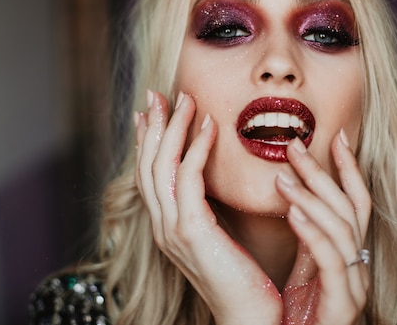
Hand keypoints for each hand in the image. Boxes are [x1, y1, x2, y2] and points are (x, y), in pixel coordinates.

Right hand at [135, 90, 281, 324]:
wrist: (249, 317)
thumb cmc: (243, 278)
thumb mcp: (220, 237)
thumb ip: (209, 209)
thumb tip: (210, 181)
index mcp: (168, 227)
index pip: (150, 175)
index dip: (148, 141)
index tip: (153, 112)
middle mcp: (162, 226)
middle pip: (147, 165)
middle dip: (152, 126)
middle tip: (157, 94)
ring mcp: (171, 229)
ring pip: (161, 166)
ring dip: (172, 128)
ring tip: (184, 99)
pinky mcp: (190, 231)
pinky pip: (188, 178)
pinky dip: (195, 148)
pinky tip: (208, 126)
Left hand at [276, 132, 370, 324]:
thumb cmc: (293, 314)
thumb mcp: (304, 268)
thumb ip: (307, 236)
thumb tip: (292, 195)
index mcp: (348, 256)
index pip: (355, 203)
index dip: (348, 169)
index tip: (336, 136)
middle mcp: (357, 268)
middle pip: (349, 209)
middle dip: (323, 173)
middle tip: (294, 144)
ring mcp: (353, 287)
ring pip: (343, 230)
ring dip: (313, 198)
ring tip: (282, 177)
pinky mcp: (342, 305)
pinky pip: (331, 261)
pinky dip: (313, 233)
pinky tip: (292, 213)